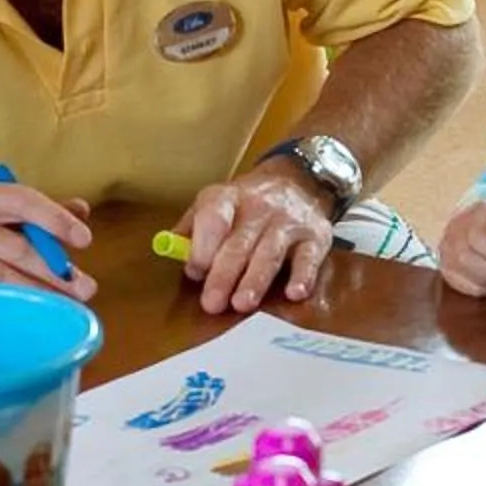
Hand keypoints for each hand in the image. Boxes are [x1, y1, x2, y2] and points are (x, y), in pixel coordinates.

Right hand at [0, 178, 95, 298]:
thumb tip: (79, 213)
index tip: (84, 239)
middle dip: (54, 272)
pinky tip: (28, 316)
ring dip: (36, 295)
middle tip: (85, 288)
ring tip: (65, 307)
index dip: (55, 220)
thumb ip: (30, 208)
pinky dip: (6, 309)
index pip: (22, 201)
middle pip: (14, 249)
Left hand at [172, 163, 336, 314]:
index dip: (203, 246)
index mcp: (227, 198)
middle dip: (224, 275)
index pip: (213, 217)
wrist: (300, 181)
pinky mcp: (315, 237)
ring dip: (255, 280)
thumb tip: (170, 251)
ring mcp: (288, 222)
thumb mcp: (215, 203)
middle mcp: (259, 207)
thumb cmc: (248, 205)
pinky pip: (308, 258)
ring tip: (242, 304)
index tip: (195, 271)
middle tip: (212, 303)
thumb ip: (192, 228)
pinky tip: (294, 293)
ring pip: (269, 252)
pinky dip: (303, 276)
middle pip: (239, 243)